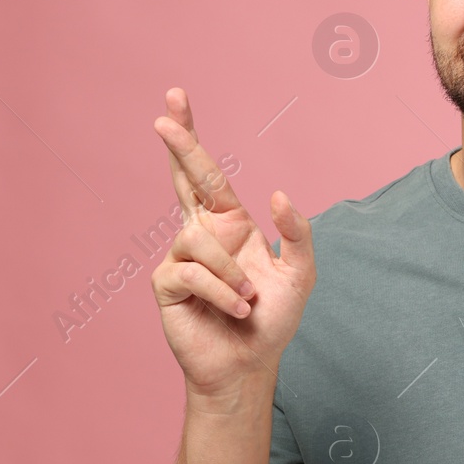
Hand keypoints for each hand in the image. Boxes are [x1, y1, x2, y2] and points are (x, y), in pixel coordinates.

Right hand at [149, 88, 315, 398]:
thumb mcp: (301, 274)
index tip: (175, 98)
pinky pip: (194, 273)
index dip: (191, 138)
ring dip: (233, 275)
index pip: (207, 174)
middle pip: (184, 181)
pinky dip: (223, 294)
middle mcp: (202, 234)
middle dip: (179, 146)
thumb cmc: (272, 320)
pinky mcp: (167, 285)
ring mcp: (181, 258)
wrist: (249, 365)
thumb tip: (276, 194)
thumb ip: (297, 233)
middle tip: (163, 116)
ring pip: (203, 243)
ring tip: (248, 301)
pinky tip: (235, 310)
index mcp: (230, 224)